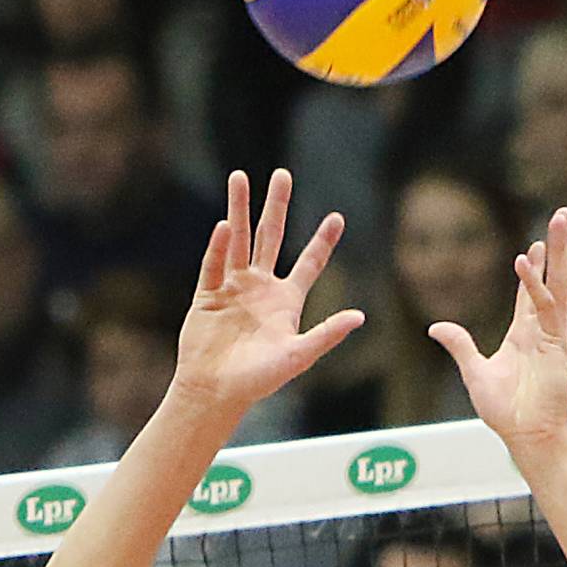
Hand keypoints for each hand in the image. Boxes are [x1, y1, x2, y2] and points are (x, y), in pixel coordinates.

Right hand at [172, 169, 362, 426]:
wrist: (215, 392)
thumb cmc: (258, 380)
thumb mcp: (298, 356)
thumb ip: (326, 334)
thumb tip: (359, 317)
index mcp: (286, 301)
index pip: (309, 263)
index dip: (323, 241)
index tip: (337, 217)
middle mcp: (260, 288)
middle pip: (271, 236)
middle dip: (276, 205)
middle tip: (282, 174)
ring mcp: (232, 288)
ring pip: (239, 239)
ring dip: (239, 209)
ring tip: (239, 177)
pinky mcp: (207, 295)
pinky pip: (213, 264)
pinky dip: (219, 246)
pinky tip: (224, 226)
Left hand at [429, 208, 566, 458]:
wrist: (527, 435)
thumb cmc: (506, 410)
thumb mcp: (474, 371)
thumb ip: (459, 345)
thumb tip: (436, 326)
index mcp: (524, 334)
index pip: (529, 292)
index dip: (532, 268)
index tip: (536, 244)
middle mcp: (541, 328)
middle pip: (551, 278)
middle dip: (557, 247)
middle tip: (562, 215)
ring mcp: (552, 333)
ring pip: (558, 282)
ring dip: (560, 250)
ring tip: (561, 219)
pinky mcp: (556, 343)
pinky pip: (547, 306)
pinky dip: (535, 284)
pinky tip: (525, 262)